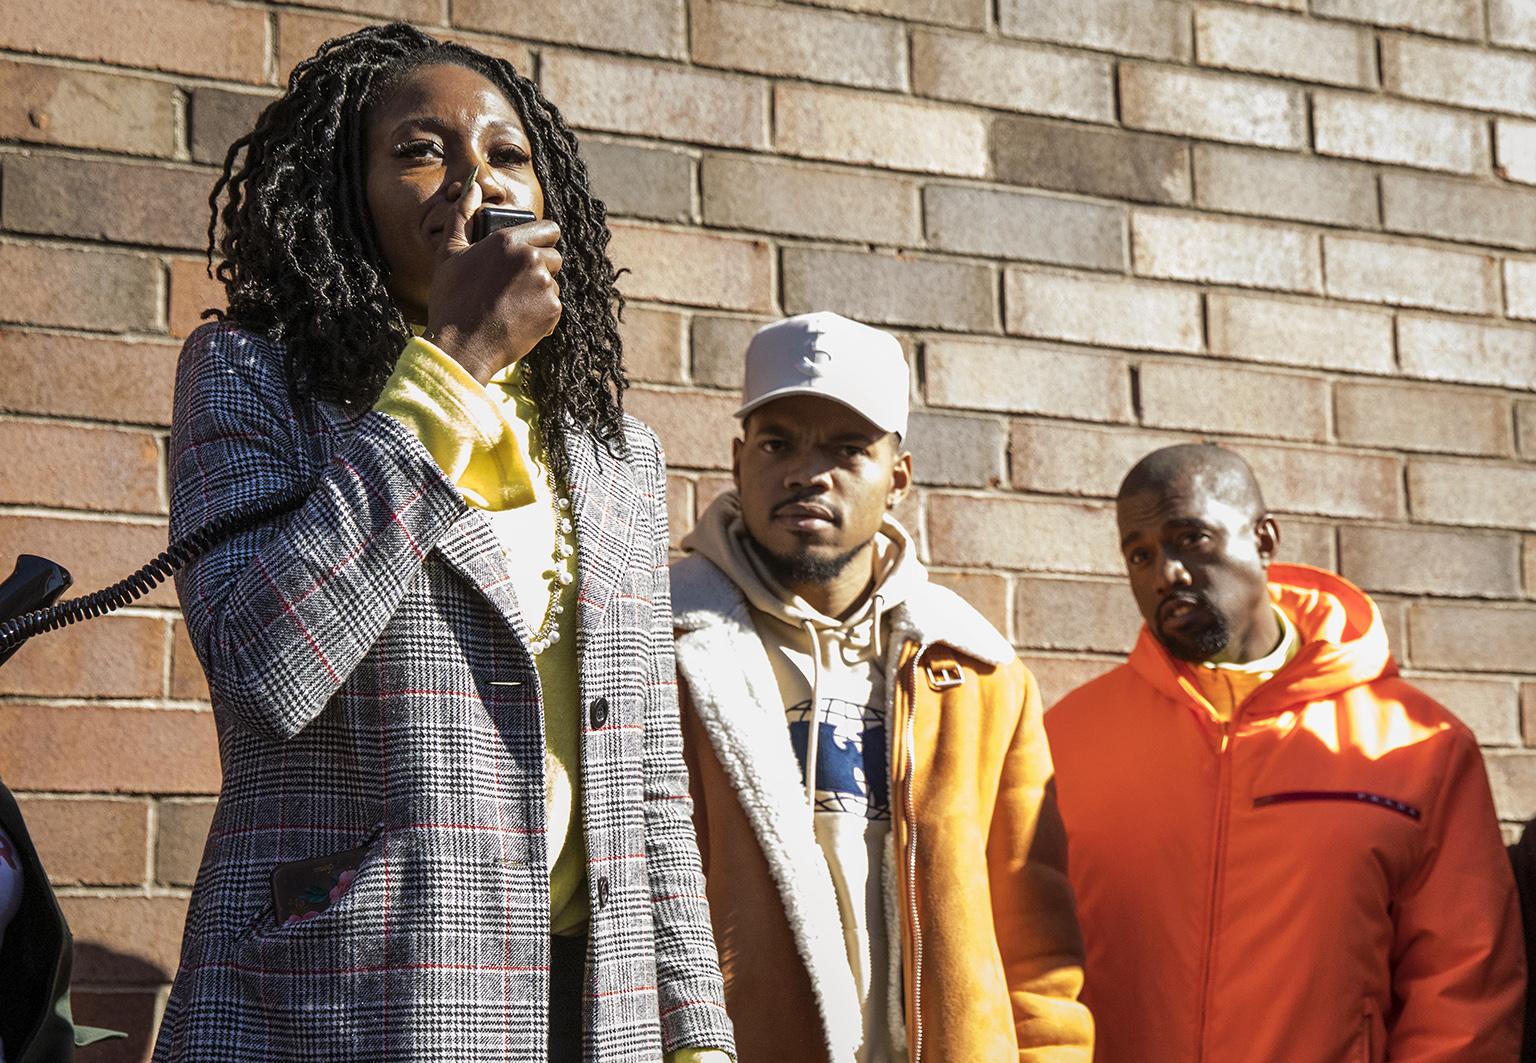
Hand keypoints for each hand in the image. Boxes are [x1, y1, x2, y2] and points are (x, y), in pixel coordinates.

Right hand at [423, 170, 562, 384]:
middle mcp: (531, 259)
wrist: (462, 345)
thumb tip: (473, 187)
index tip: (531, 252)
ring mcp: (544, 285)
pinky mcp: (552, 311)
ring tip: (511, 304)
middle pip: (555, 256)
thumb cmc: (451, 298)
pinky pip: (554, 307)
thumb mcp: (449, 253)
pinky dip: (540, 314)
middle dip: (540, 267)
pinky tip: (517, 320)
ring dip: (539, 291)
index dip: (541, 239)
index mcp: (508, 240)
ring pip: (554, 283)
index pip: (549, 229)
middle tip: (514, 284)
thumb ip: (462, 216)